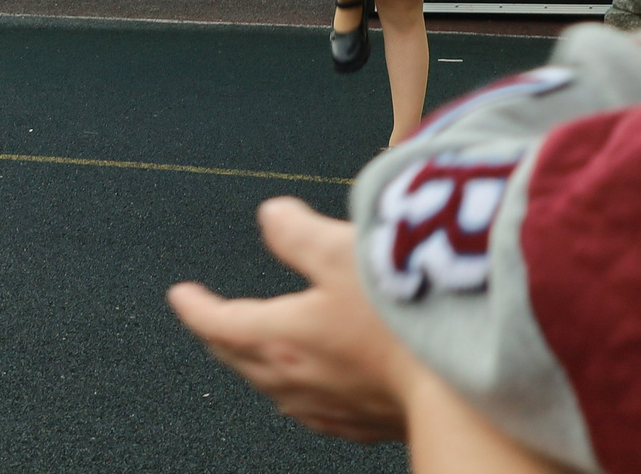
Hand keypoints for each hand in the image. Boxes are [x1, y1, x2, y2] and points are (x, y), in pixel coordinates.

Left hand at [168, 197, 416, 441]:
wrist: (459, 393)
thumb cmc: (400, 323)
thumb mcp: (341, 252)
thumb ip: (297, 232)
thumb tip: (269, 216)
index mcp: (279, 337)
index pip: (220, 323)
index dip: (196, 306)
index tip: (180, 295)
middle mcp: (294, 379)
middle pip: (239, 357)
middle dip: (219, 335)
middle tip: (210, 320)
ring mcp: (327, 408)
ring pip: (272, 386)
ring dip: (255, 364)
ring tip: (253, 351)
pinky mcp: (360, 424)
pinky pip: (312, 409)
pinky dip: (299, 391)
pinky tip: (313, 389)